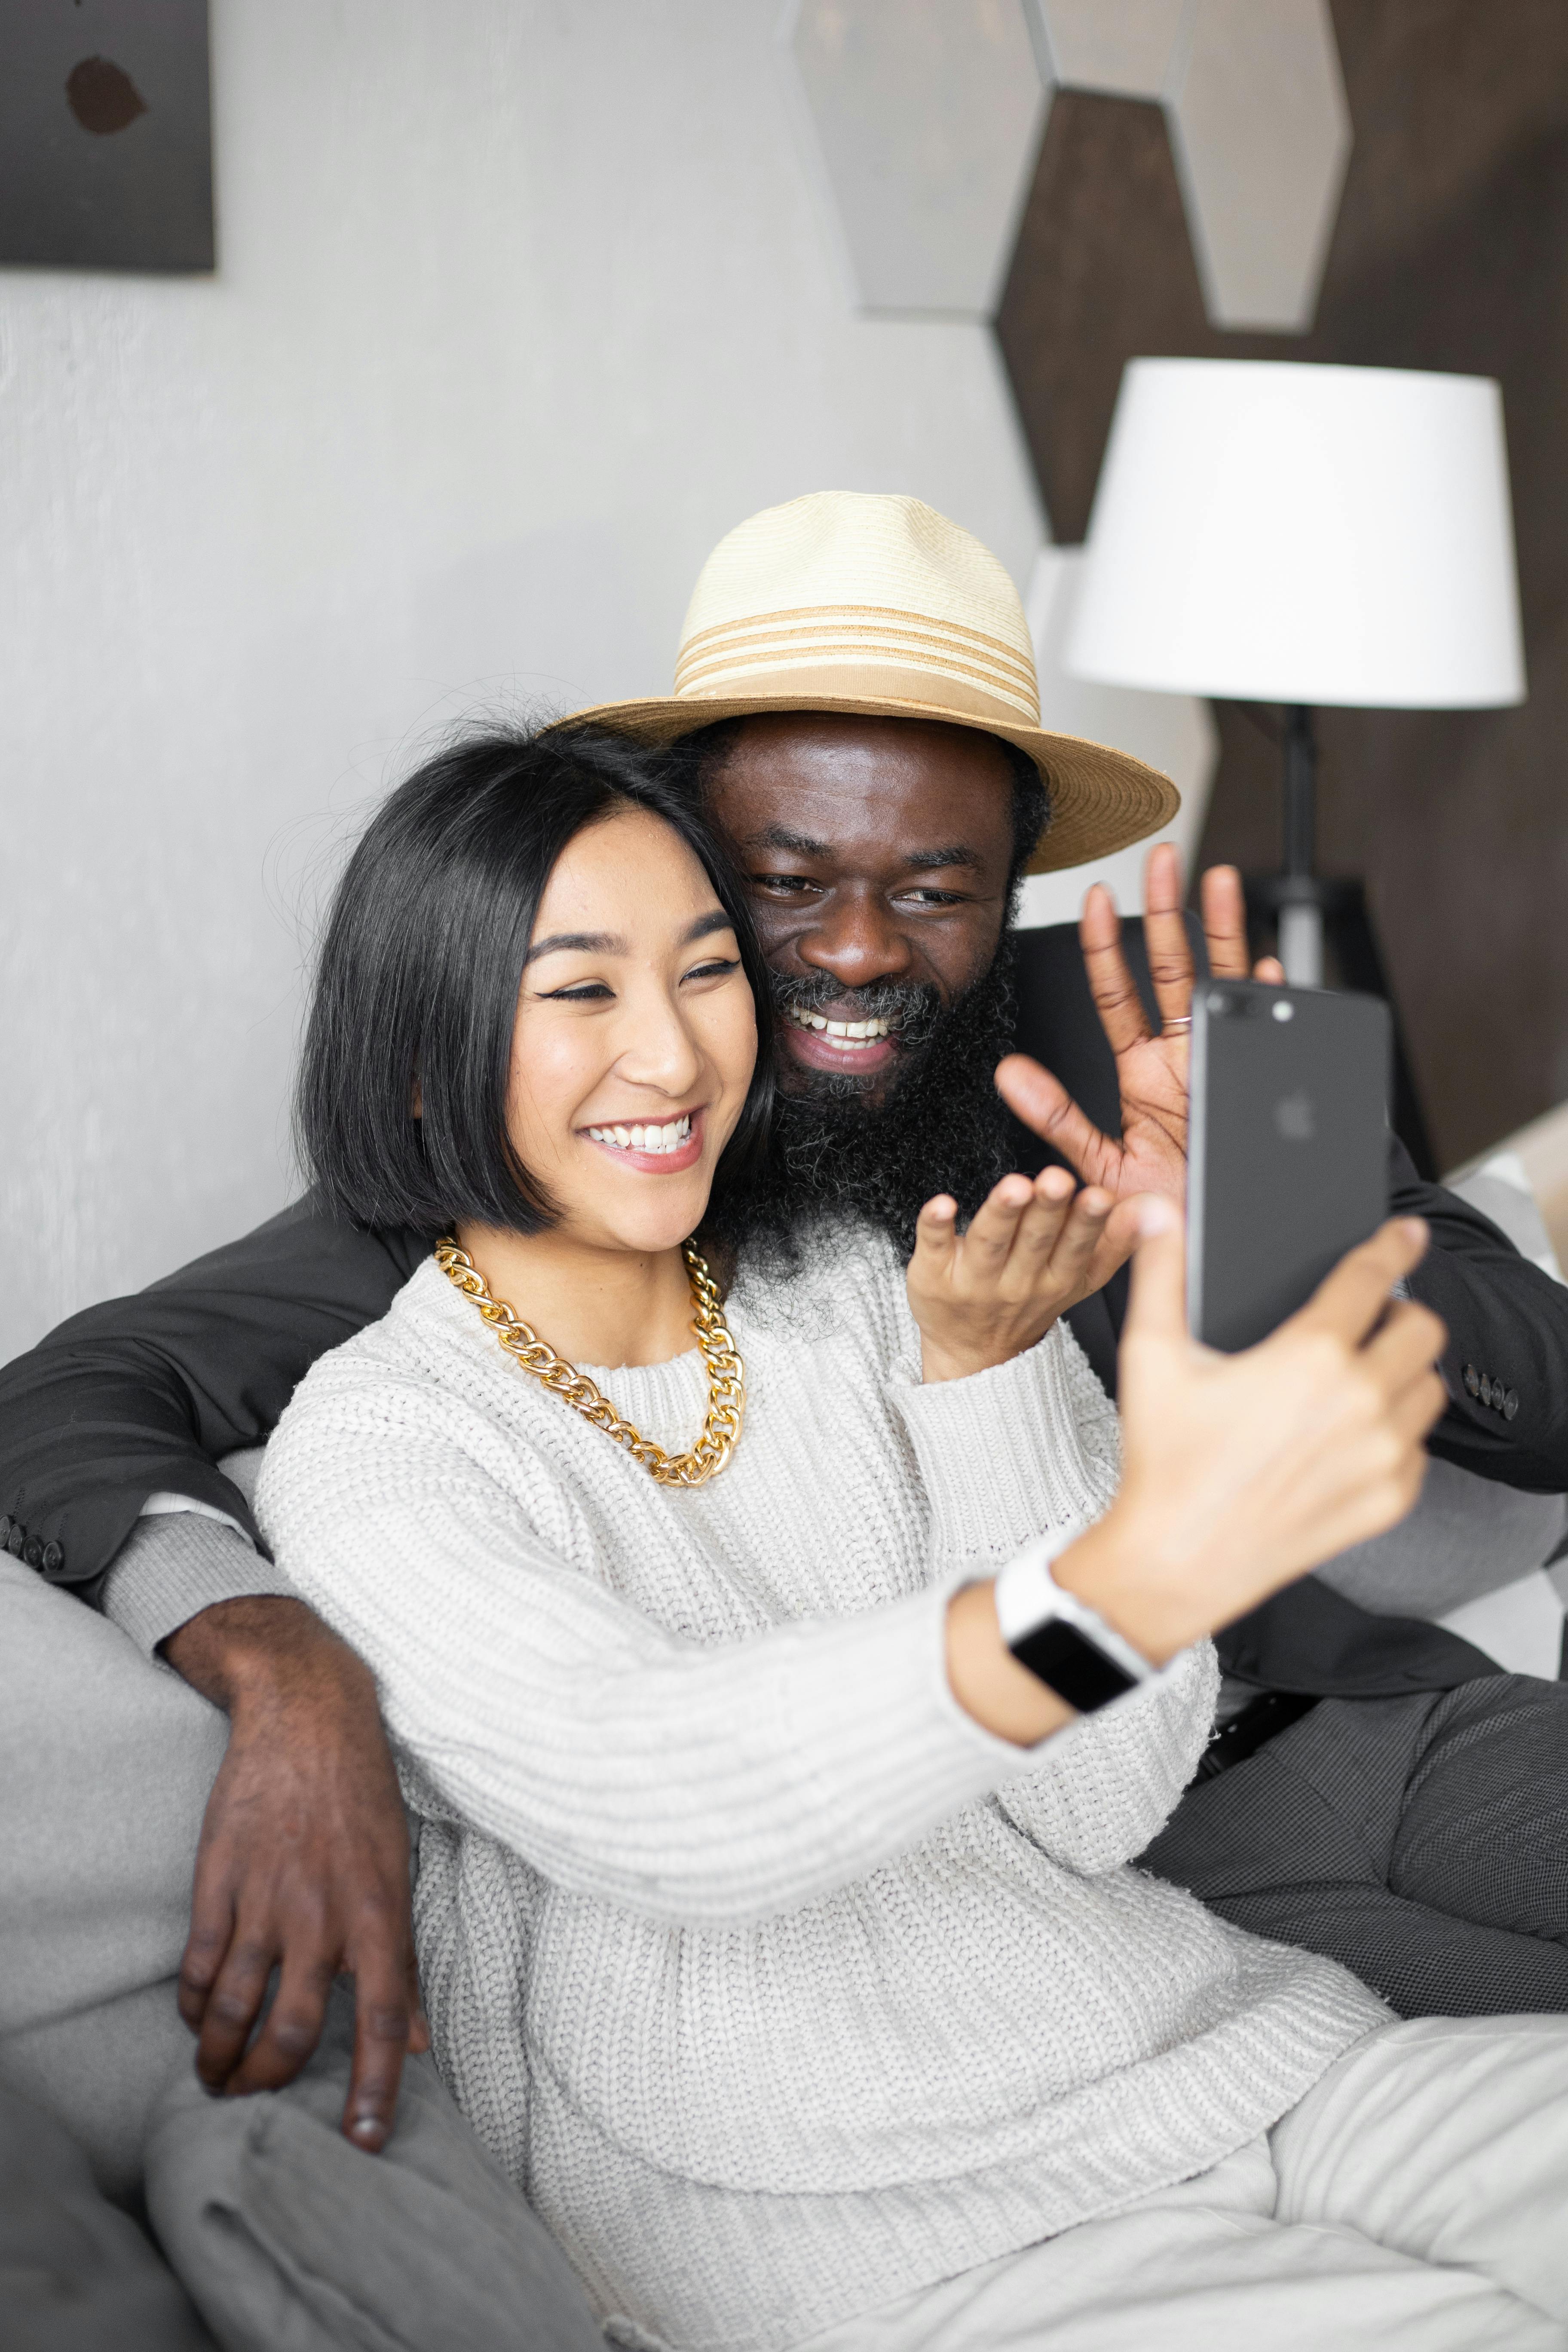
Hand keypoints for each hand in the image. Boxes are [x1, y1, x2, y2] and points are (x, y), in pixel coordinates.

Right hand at [162, 1595, 427, 2150]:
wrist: (307, 1715)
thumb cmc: (362, 1795)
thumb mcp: (398, 1870)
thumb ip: (402, 1959)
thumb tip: (416, 2042)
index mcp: (378, 1914)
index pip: (382, 2020)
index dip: (374, 2088)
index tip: (362, 2141)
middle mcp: (323, 1914)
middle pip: (293, 2032)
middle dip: (269, 2082)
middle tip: (256, 2100)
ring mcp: (266, 1898)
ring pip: (236, 2009)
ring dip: (220, 2057)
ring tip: (216, 2077)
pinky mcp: (219, 1879)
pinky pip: (201, 1965)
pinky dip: (195, 2003)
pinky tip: (198, 2014)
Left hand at [908, 1165, 1140, 1380]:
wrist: (974, 1355)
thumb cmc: (1028, 1301)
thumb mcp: (1079, 1281)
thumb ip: (1113, 1245)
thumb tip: (1154, 1209)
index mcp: (1056, 1280)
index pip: (1075, 1250)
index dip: (1088, 1224)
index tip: (1100, 1197)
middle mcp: (1016, 1283)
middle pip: (1033, 1242)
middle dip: (1048, 1209)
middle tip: (1057, 1180)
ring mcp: (972, 1281)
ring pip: (988, 1242)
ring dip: (1001, 1212)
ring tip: (1014, 1186)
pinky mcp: (931, 1274)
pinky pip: (931, 1247)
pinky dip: (935, 1225)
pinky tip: (941, 1204)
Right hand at [944, 1205, 1445, 1747]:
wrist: (1178, 1560)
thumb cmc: (1165, 1461)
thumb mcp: (1152, 1357)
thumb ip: (1160, 1274)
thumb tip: (1157, 1212)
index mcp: (1308, 1356)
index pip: (1371, 1278)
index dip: (1392, 1245)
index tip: (1406, 1234)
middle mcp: (1358, 1402)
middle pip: (1423, 1329)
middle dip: (1399, 1314)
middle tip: (1367, 1321)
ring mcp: (1381, 1455)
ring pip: (1429, 1388)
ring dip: (1402, 1373)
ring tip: (1360, 1377)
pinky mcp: (1390, 1500)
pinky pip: (1419, 1448)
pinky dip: (1396, 1434)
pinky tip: (1349, 1435)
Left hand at [995, 846, 1285, 1213]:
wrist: (1212, 1256)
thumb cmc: (1160, 1214)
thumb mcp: (1100, 1168)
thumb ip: (1055, 1118)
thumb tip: (1005, 1073)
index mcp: (1143, 1074)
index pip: (1118, 996)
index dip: (1103, 948)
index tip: (1092, 898)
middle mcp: (1185, 1060)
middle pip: (1173, 971)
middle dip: (1168, 911)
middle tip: (1161, 859)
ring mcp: (1227, 1067)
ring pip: (1223, 983)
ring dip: (1222, 930)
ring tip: (1218, 878)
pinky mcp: (1263, 1087)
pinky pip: (1272, 1033)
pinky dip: (1271, 997)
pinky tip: (1265, 963)